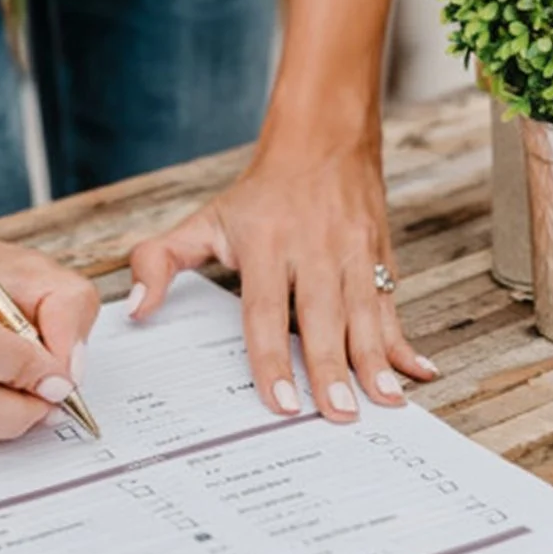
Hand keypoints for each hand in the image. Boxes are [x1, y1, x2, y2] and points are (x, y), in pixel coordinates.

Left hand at [128, 128, 436, 422]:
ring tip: (384, 403)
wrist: (322, 138)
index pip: (265, 311)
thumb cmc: (259, 193)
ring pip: (364, 314)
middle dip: (331, 370)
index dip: (271, 359)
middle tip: (339, 415)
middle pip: (321, 318)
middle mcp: (311, 248)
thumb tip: (135, 309)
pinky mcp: (380, 255)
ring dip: (374, 362)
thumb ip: (159, 261)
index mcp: (265, 243)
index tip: (280, 403)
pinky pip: (392, 304)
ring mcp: (351, 251)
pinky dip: (404, 340)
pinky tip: (416, 371)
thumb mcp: (204, 220)